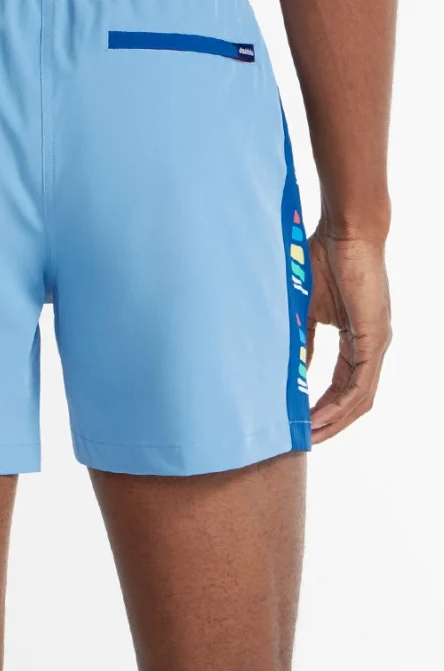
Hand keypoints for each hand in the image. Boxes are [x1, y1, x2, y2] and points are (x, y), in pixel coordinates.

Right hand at [306, 227, 391, 441]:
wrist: (344, 231)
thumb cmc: (323, 258)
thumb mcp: (306, 309)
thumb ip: (303, 339)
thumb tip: (293, 368)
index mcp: (358, 338)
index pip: (345, 383)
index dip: (324, 405)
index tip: (302, 421)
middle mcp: (373, 345)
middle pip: (356, 399)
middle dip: (332, 422)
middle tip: (306, 439)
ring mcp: (376, 342)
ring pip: (360, 396)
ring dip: (335, 419)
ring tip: (310, 435)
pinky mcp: (374, 337)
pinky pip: (359, 382)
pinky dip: (340, 402)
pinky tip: (320, 414)